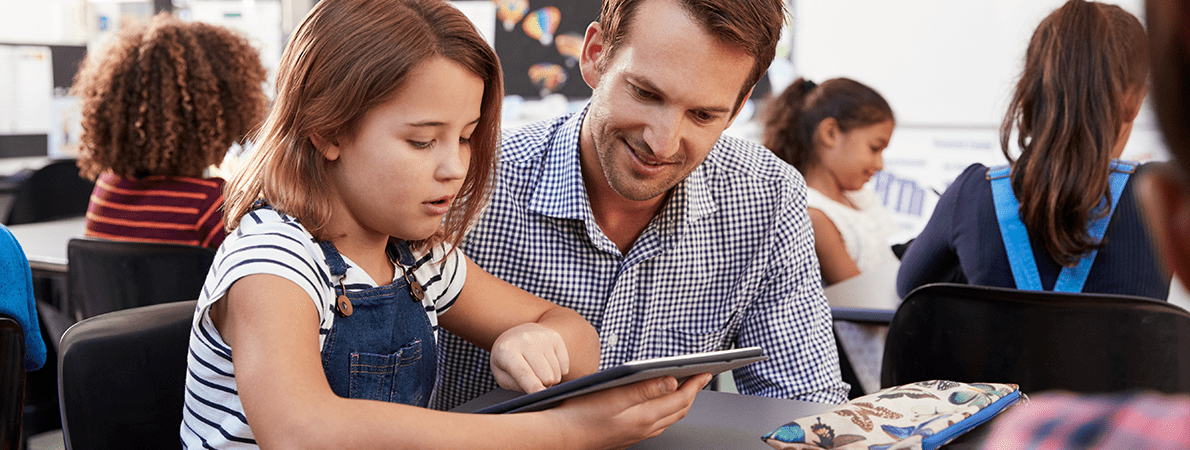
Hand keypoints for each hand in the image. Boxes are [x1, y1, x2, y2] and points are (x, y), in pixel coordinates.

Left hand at [490, 323, 569, 392]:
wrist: (515, 335)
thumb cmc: (506, 360)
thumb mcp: (500, 375)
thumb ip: (515, 385)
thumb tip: (537, 391)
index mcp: (506, 350)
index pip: (523, 372)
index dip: (533, 385)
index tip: (540, 394)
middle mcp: (526, 340)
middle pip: (545, 376)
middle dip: (543, 386)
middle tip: (533, 380)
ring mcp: (542, 337)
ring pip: (556, 373)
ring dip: (550, 379)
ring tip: (538, 371)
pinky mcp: (556, 337)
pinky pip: (564, 365)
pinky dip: (558, 371)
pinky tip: (547, 364)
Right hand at [543, 373, 712, 449]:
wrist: (560, 436)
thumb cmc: (580, 414)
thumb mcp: (613, 396)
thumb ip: (645, 389)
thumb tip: (672, 381)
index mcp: (644, 417)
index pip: (680, 399)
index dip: (696, 384)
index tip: (706, 371)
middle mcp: (644, 429)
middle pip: (678, 409)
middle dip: (693, 392)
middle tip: (701, 376)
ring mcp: (636, 434)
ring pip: (668, 418)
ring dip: (680, 402)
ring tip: (685, 387)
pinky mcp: (627, 436)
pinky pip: (656, 423)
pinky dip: (665, 410)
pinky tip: (659, 403)